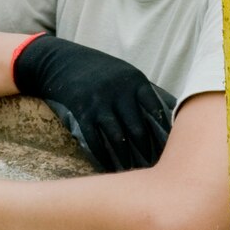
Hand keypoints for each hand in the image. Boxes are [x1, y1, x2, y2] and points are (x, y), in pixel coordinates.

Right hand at [10, 34, 174, 171]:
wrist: (60, 59)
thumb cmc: (99, 69)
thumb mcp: (123, 72)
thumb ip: (142, 91)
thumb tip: (169, 115)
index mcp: (134, 80)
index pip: (156, 110)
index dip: (163, 132)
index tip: (170, 147)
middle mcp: (118, 91)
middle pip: (138, 128)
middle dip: (147, 151)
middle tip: (154, 167)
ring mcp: (98, 101)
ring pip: (118, 138)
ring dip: (127, 157)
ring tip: (134, 170)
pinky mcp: (81, 111)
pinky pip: (95, 139)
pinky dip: (103, 156)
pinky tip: (109, 166)